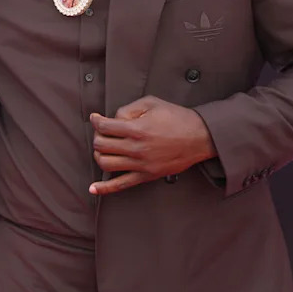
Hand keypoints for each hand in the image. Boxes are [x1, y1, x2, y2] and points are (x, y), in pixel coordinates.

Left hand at [89, 95, 216, 195]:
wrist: (199, 137)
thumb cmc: (176, 117)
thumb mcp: (152, 103)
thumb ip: (128, 109)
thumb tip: (113, 119)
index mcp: (137, 129)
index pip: (104, 127)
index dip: (96, 120)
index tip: (96, 118)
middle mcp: (136, 148)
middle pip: (101, 145)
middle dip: (97, 136)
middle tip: (102, 132)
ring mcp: (140, 164)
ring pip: (106, 164)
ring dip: (99, 154)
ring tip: (104, 148)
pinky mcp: (146, 176)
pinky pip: (121, 185)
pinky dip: (104, 188)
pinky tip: (93, 188)